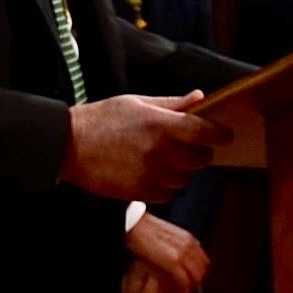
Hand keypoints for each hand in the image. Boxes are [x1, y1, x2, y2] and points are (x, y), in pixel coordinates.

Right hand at [67, 94, 220, 201]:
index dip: (220, 134)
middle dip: (199, 152)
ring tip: (162, 159)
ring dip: (181, 170)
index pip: (205, 132)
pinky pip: (168, 193)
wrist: (67, 145)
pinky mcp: (139, 192)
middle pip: (201, 159)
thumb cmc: (101, 119)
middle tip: (188, 146)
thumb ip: (172, 104)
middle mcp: (158, 151)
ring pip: (185, 178)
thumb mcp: (136, 102)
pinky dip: (165, 185)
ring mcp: (149, 174)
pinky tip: (149, 172)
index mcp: (160, 124)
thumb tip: (199, 99)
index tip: (224, 134)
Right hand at [117, 211, 205, 292]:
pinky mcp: (174, 263)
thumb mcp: (164, 235)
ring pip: (195, 278)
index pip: (203, 261)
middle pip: (201, 271)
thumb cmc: (142, 230)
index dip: (198, 274)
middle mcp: (189, 246)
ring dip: (188, 290)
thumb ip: (174, 245)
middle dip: (195, 284)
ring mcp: (182, 254)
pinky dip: (181, 292)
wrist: (134, 226)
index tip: (191, 283)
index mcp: (188, 238)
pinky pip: (183, 282)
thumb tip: (176, 256)